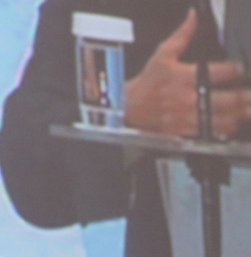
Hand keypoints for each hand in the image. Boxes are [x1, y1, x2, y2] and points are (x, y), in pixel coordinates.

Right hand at [125, 8, 250, 138]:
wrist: (125, 109)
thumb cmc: (145, 83)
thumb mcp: (162, 55)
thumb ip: (182, 36)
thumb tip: (194, 16)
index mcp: (186, 77)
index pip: (222, 72)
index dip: (237, 70)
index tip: (242, 69)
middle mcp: (188, 98)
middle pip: (227, 99)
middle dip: (245, 97)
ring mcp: (186, 117)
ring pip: (221, 118)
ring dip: (238, 115)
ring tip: (248, 111)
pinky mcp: (182, 131)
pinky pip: (208, 133)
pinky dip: (222, 130)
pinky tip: (231, 125)